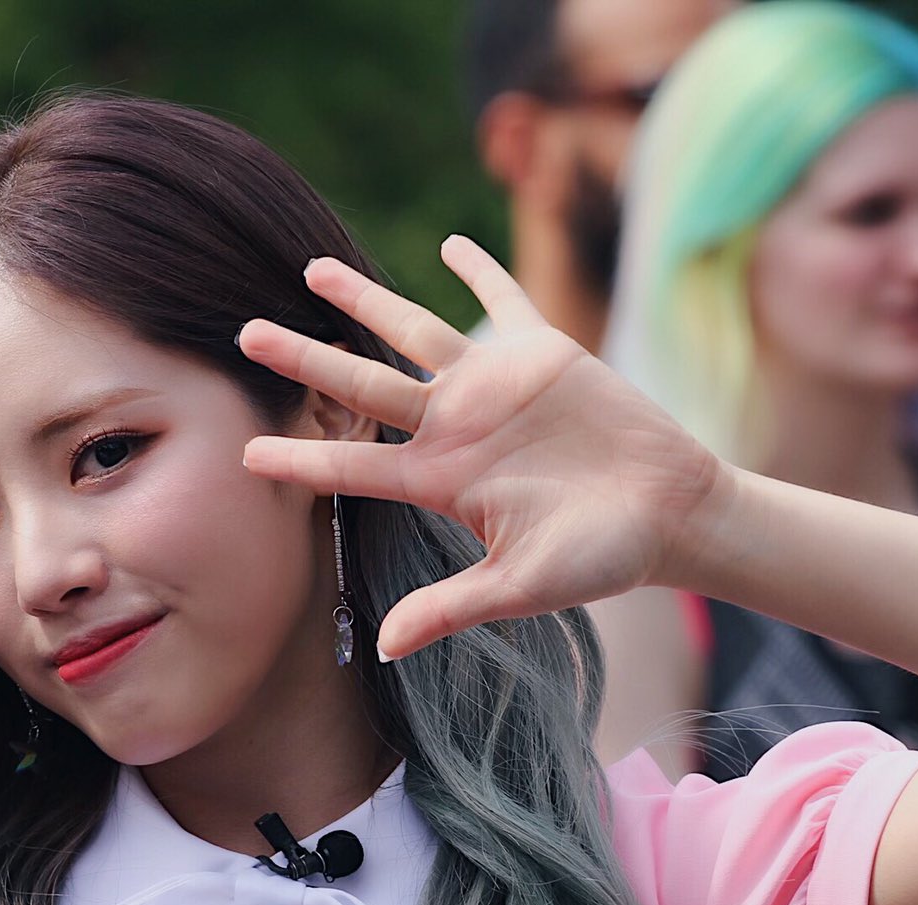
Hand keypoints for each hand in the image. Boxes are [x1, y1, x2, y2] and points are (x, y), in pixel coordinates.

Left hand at [236, 235, 727, 661]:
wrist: (671, 515)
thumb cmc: (597, 559)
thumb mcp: (518, 587)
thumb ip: (450, 608)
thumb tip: (384, 647)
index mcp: (439, 481)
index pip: (354, 467)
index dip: (301, 458)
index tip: (246, 453)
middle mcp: (453, 429)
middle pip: (362, 386)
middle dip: (305, 359)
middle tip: (246, 334)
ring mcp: (492, 389)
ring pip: (413, 334)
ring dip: (366, 302)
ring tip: (314, 270)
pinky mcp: (541, 355)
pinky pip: (504, 301)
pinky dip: (480, 272)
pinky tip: (448, 245)